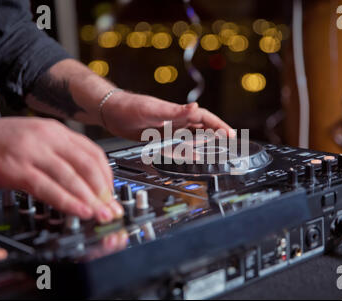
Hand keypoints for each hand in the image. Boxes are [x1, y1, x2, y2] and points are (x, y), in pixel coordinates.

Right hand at [0, 117, 122, 222]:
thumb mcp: (35, 140)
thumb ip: (60, 154)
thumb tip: (84, 179)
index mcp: (55, 130)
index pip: (93, 152)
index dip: (107, 176)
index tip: (112, 194)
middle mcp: (47, 138)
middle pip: (88, 165)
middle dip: (104, 191)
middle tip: (111, 209)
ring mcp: (31, 152)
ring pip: (71, 177)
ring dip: (91, 200)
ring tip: (102, 215)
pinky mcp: (15, 169)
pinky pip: (48, 188)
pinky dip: (68, 202)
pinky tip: (79, 211)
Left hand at [101, 91, 234, 139]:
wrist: (110, 112)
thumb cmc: (129, 107)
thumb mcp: (153, 110)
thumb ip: (174, 111)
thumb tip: (196, 108)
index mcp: (176, 112)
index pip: (203, 118)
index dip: (218, 125)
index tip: (231, 134)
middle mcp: (175, 120)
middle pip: (201, 126)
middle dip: (215, 133)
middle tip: (229, 141)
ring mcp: (168, 128)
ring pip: (191, 136)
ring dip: (203, 141)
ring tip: (215, 148)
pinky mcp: (160, 135)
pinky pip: (178, 143)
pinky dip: (187, 148)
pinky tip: (190, 153)